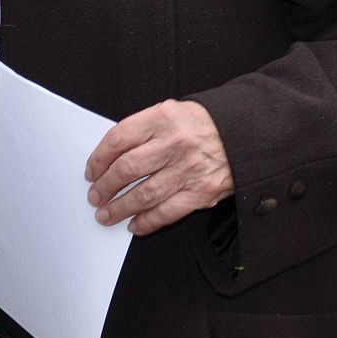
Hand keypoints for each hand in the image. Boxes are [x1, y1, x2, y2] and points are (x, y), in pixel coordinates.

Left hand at [84, 100, 232, 236]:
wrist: (245, 135)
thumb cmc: (202, 124)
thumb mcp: (170, 112)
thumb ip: (143, 129)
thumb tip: (110, 155)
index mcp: (162, 119)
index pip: (118, 139)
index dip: (99, 158)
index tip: (91, 171)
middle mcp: (174, 144)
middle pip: (127, 168)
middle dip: (105, 186)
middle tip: (95, 196)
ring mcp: (188, 170)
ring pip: (144, 194)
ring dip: (120, 208)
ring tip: (106, 214)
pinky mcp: (202, 192)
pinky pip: (168, 212)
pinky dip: (148, 221)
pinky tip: (134, 225)